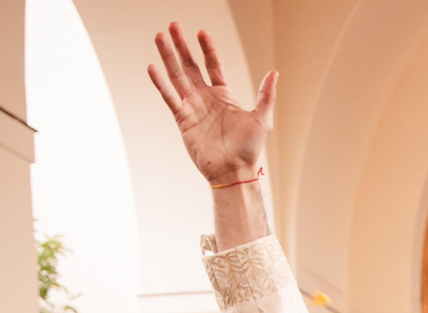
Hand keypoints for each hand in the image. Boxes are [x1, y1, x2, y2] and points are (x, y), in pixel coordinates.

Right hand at [147, 23, 276, 185]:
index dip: (207, 49)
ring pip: (177, 76)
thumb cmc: (249, 149)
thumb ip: (266, 95)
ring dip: (168, 57)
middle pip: (190, 66)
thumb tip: (274, 72)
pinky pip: (170, 97)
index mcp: (224, 95)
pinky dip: (161, 83)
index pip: (213, 65)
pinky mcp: (183, 120)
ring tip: (159, 36)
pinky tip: (153, 67)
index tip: (201, 32)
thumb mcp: (262, 118)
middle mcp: (206, 98)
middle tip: (172, 26)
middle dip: (182, 46)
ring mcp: (193, 108)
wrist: (234, 171)